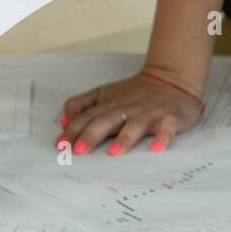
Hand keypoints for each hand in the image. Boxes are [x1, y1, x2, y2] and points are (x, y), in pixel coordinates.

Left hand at [58, 71, 205, 155]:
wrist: (170, 79)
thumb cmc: (133, 93)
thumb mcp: (103, 94)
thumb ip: (81, 105)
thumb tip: (64, 122)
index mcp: (108, 105)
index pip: (86, 118)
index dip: (73, 131)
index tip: (60, 145)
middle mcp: (125, 109)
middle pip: (106, 121)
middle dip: (91, 135)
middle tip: (78, 150)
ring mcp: (147, 113)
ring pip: (134, 125)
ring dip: (124, 138)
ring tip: (113, 153)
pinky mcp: (169, 117)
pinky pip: (167, 127)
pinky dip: (163, 137)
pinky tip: (157, 148)